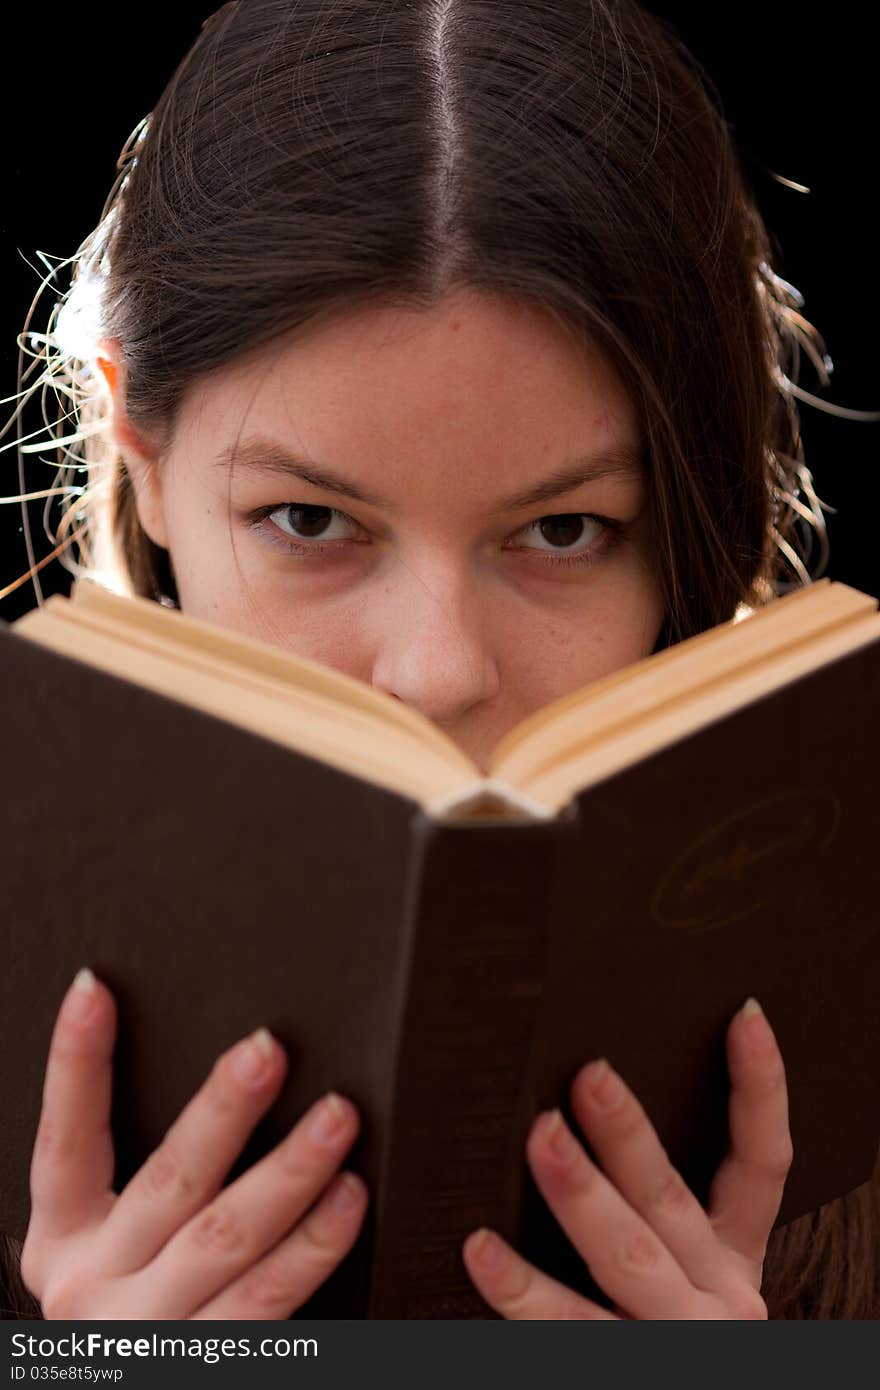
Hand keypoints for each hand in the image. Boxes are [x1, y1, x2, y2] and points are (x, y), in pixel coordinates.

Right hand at [21, 969, 367, 1318]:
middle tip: (267, 1050)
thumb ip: (145, 1185)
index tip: (94, 992)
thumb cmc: (127, 1314)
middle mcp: (98, 1284)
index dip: (74, 1064)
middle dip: (223, 1110)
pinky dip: (313, 1248)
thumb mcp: (106, 1251)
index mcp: (66, 1241)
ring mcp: (152, 1329)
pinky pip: (269, 1301)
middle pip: (170, 1182)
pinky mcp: (206, 1364)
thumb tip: (220, 1074)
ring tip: (337, 1120)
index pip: (64, 1141)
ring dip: (290, 1171)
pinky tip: (348, 1204)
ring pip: (228, 1237)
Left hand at [462, 997, 790, 1318]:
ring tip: (536, 1142)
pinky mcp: (621, 1378)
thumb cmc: (680, 1339)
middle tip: (585, 1079)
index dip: (759, 1088)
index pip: (762, 1164)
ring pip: (624, 1262)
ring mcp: (673, 1341)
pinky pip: (567, 1338)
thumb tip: (593, 1099)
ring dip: (578, 1198)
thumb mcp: (695, 1280)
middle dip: (628, 1138)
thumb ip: (662, 1215)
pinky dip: (521, 1296)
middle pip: (670, 1203)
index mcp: (730, 1262)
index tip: (744, 1016)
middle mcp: (714, 1297)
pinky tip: (479, 1252)